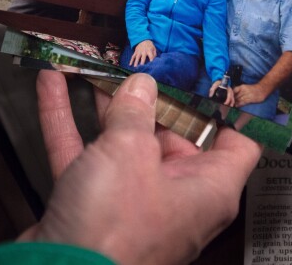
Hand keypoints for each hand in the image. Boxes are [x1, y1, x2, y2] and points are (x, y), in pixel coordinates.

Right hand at [25, 72, 262, 263]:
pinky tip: (53, 85)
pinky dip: (68, 121)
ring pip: (124, 142)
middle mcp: (176, 196)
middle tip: (141, 60)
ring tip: (98, 65)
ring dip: (106, 104)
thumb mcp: (130, 152)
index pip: (238, 143)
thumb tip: (140, 87)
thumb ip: (135, 111)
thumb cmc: (113, 232)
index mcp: (208, 189)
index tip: (214, 75)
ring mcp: (133, 201)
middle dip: (152, 96)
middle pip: (174, 135)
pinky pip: (84, 154)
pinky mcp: (94, 206)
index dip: (229, 108)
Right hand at [130, 40, 156, 65]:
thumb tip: (154, 60)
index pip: (151, 56)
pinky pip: (133, 56)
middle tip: (141, 67)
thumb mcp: (153, 48)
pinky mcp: (135, 52)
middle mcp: (143, 51)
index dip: (151, 60)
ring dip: (136, 62)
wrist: (143, 40)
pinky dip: (131, 60)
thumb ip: (154, 54)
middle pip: (143, 57)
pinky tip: (130, 65)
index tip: (151, 65)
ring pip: (137, 57)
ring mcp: (139, 52)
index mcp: (149, 50)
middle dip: (142, 62)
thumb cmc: (149, 45)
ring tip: (135, 67)